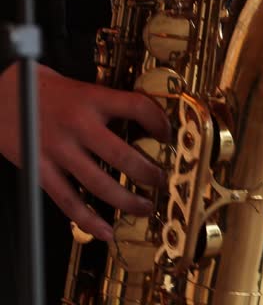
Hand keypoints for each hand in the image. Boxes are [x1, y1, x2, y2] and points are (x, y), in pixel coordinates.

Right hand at [0, 63, 170, 240]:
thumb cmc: (42, 89)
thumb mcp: (80, 86)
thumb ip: (107, 103)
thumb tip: (143, 119)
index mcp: (91, 99)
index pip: (137, 107)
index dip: (159, 121)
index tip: (167, 135)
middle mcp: (77, 125)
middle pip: (121, 155)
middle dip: (147, 172)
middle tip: (161, 181)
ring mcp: (57, 150)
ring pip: (98, 183)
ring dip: (126, 200)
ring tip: (144, 208)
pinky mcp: (39, 169)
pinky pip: (67, 200)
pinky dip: (88, 220)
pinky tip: (105, 231)